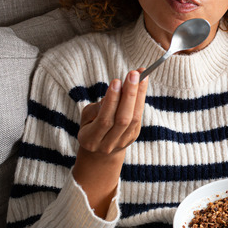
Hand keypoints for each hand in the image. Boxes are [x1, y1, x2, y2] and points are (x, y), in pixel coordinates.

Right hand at [72, 70, 148, 216]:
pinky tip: (141, 86)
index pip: (105, 120)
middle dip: (129, 95)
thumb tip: (115, 93)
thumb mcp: (86, 118)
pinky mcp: (133, 137)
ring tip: (141, 76)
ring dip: (139, 95)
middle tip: (134, 74)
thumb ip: (98, 108)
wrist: (100, 153)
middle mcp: (109, 143)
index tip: (116, 81)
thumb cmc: (90, 127)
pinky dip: (140, 100)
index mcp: (91, 139)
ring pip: (134, 118)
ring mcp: (123, 142)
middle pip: (123, 119)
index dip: (112, 101)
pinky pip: (138, 117)